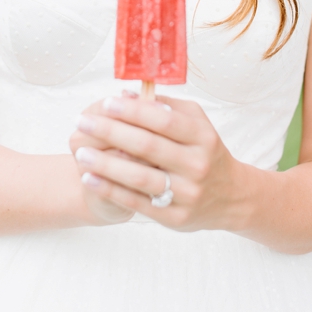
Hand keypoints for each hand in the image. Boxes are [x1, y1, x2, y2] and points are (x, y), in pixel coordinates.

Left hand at [71, 92, 249, 231]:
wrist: (231, 197)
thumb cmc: (207, 153)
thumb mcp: (198, 125)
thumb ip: (166, 108)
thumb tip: (126, 94)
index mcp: (203, 137)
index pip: (164, 120)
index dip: (133, 111)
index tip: (106, 103)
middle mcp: (197, 164)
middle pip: (148, 146)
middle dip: (111, 132)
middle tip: (83, 122)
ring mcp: (187, 193)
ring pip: (139, 177)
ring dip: (106, 164)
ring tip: (80, 153)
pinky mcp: (175, 217)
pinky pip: (137, 202)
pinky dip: (110, 189)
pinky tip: (90, 178)